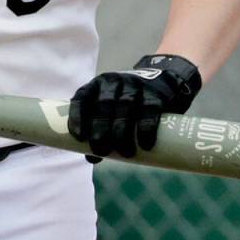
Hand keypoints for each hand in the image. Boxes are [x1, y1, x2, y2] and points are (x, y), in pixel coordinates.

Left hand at [68, 53, 201, 158]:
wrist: (161, 82)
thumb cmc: (126, 104)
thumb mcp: (110, 108)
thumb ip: (100, 129)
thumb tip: (92, 158)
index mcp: (97, 86)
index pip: (82, 98)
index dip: (78, 117)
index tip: (79, 137)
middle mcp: (114, 82)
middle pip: (104, 106)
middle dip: (100, 130)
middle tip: (102, 151)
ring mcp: (135, 86)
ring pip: (125, 108)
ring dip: (123, 133)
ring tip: (125, 153)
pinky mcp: (155, 94)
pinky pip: (149, 111)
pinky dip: (146, 129)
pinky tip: (145, 144)